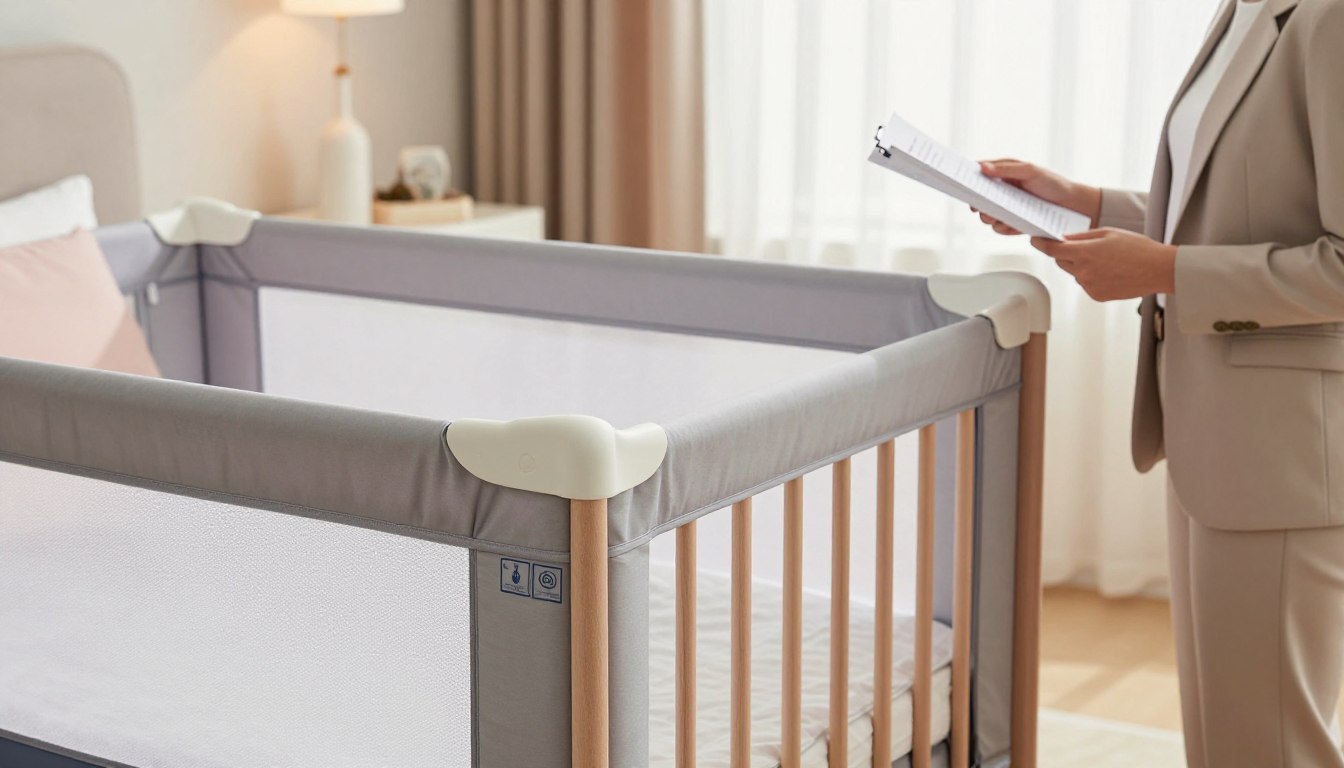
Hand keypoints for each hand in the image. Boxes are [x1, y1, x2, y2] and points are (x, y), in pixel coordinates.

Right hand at [970, 159, 1101, 235]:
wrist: (1072, 206)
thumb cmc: (1053, 183)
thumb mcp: (1030, 171)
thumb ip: (1006, 169)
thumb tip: (982, 168)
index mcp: (1002, 173)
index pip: (978, 173)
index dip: (966, 177)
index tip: (960, 182)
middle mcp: (1001, 191)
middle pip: (977, 198)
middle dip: (977, 203)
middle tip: (979, 206)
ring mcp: (1006, 208)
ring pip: (985, 216)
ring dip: (990, 217)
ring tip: (1000, 216)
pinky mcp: (1012, 224)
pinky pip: (999, 229)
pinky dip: (1005, 228)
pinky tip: (1016, 225)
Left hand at [1031, 228, 1176, 301]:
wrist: (1159, 269)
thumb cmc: (1137, 247)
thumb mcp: (1108, 233)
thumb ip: (1082, 237)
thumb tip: (1063, 238)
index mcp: (1085, 253)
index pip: (1052, 249)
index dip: (1041, 243)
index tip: (1035, 239)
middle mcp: (1083, 272)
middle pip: (1061, 261)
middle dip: (1066, 253)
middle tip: (1084, 247)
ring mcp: (1089, 286)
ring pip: (1074, 273)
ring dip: (1081, 266)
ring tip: (1107, 260)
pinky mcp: (1097, 296)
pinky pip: (1086, 284)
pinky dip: (1091, 277)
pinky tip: (1110, 272)